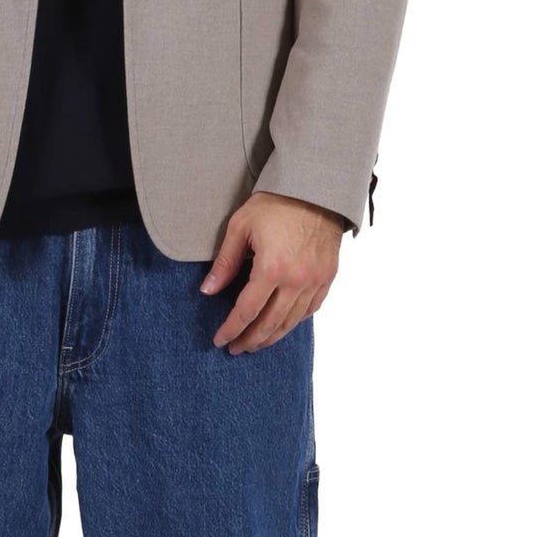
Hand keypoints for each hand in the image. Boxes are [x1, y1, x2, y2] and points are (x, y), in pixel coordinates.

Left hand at [201, 194, 342, 352]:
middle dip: (250, 341)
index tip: (220, 340)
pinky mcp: (328, 277)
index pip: (246, 311)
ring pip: (292, 322)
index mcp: (272, 268)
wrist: (317, 188)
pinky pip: (311, 310)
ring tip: (256, 343)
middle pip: (270, 324)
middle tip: (236, 349)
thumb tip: (208, 290)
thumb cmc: (276, 203)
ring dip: (272, 336)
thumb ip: (225, 262)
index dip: (231, 330)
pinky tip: (282, 324)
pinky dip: (294, 322)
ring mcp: (316, 281)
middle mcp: (297, 280)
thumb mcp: (241, 227)